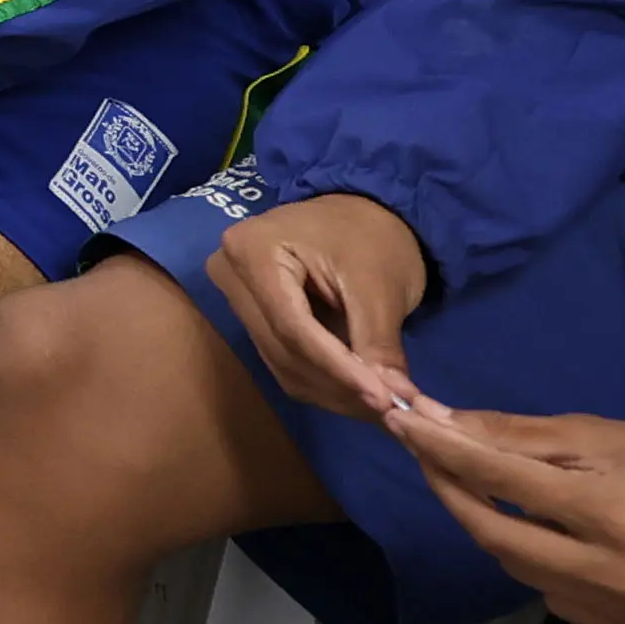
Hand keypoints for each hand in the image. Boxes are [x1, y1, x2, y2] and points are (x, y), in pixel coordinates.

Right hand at [208, 191, 435, 418]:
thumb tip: (394, 402)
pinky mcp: (252, 317)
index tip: (384, 401)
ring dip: (333, 391)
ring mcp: (237, 298)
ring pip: (283, 364)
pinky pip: (284, 362)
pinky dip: (324, 383)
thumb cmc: (370, 236)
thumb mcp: (379, 284)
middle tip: (391, 410)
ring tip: (381, 405)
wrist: (361, 213)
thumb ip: (380, 343)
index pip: (292, 327)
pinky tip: (359, 392)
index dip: (338, 369)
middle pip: (283, 349)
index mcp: (252, 250)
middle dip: (339, 384)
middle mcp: (230, 274)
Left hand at [384, 406, 624, 623]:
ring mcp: (624, 613)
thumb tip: (445, 424)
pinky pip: (560, 600)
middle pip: (497, 538)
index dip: (444, 450)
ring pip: (524, 573)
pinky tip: (552, 540)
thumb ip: (522, 437)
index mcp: (611, 513)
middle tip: (429, 459)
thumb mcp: (607, 436)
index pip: (501, 480)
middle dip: (453, 494)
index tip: (403, 423)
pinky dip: (541, 566)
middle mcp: (614, 573)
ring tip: (491, 493)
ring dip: (496, 531)